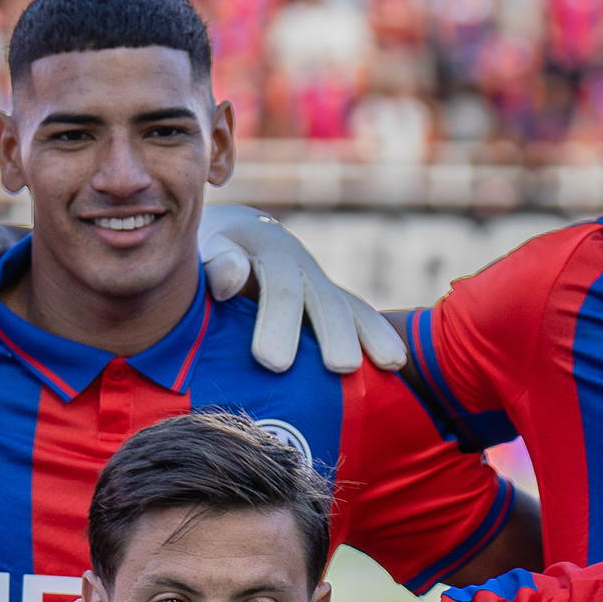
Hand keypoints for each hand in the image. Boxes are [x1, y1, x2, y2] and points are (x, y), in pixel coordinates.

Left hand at [199, 203, 403, 374]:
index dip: (279, 323)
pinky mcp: (332, 299)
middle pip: (324, 299)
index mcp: (267, 250)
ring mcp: (321, 282)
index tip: (273, 362)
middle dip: (335, 333)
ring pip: (350, 306)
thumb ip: (216, 263)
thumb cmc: (209, 256)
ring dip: (371, 335)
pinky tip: (397, 363)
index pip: (279, 287)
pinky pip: (360, 315)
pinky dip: (379, 336)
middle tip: (341, 367)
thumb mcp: (205, 251)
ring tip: (389, 364)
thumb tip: (232, 273)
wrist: (234, 234)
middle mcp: (302, 265)